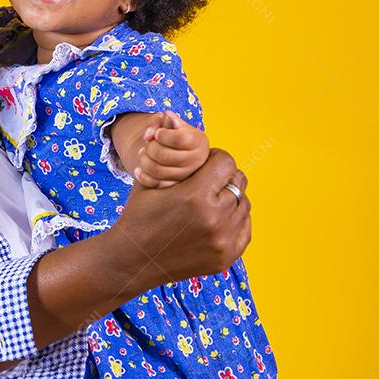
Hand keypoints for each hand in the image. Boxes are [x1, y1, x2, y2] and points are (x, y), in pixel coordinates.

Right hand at [110, 148, 250, 292]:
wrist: (133, 259)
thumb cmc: (139, 215)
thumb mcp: (149, 179)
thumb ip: (170, 154)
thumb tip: (174, 118)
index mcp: (195, 195)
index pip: (226, 162)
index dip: (215, 158)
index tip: (205, 164)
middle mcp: (214, 217)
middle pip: (238, 182)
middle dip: (224, 177)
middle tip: (209, 182)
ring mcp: (223, 239)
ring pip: (243, 205)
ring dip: (230, 199)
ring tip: (211, 201)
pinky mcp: (226, 256)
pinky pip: (245, 228)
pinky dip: (235, 220)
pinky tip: (218, 218)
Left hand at [132, 111, 210, 188]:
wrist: (174, 150)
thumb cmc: (172, 132)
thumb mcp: (167, 121)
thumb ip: (159, 120)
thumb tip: (151, 134)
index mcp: (199, 141)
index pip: (179, 139)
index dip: (163, 135)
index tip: (157, 133)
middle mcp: (196, 161)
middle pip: (164, 155)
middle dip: (150, 147)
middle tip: (148, 143)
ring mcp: (186, 176)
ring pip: (158, 171)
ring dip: (144, 160)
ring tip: (143, 153)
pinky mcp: (175, 187)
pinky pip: (154, 184)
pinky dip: (142, 176)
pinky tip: (139, 169)